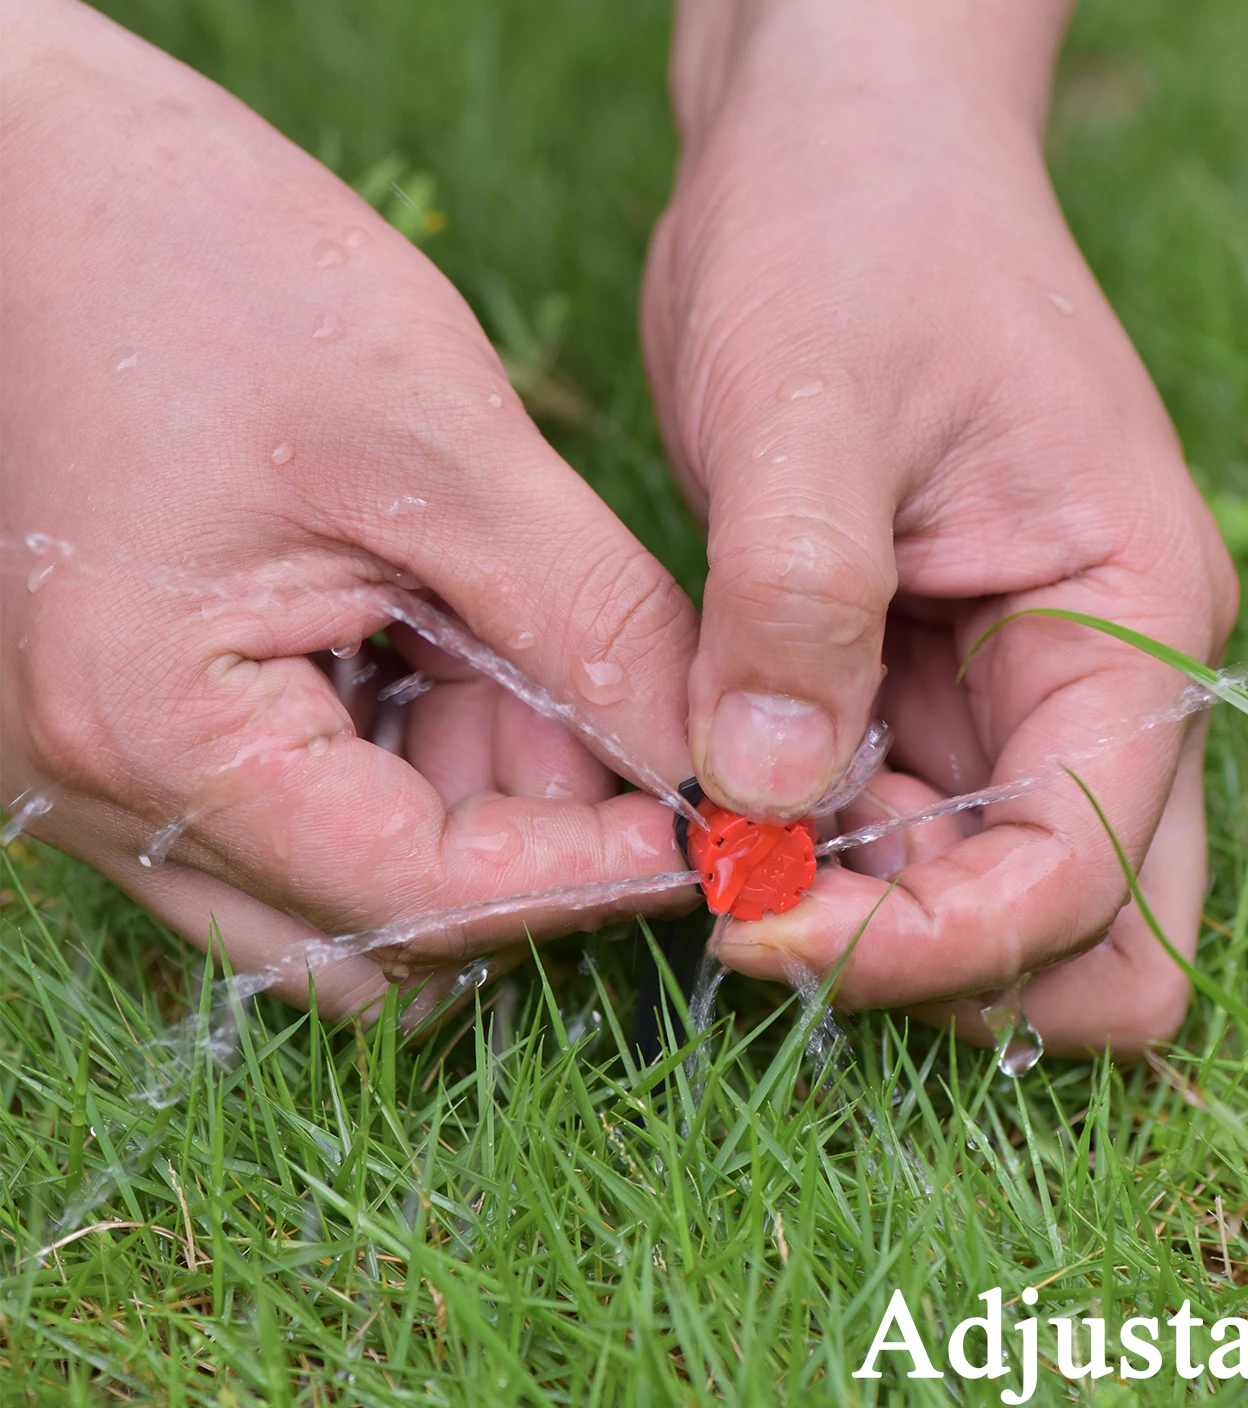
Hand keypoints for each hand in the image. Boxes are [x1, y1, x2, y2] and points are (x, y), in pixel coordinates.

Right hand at [1, 0, 698, 1017]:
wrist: (34, 177)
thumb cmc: (198, 270)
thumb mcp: (435, 446)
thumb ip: (587, 623)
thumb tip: (707, 758)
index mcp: (156, 734)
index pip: (415, 896)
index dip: (584, 880)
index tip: (709, 830)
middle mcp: (113, 792)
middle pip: (382, 918)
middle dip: (531, 840)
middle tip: (623, 711)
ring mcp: (120, 770)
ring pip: (354, 879)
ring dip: (479, 800)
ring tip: (525, 644)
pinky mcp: (151, 725)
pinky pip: (313, 804)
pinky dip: (419, 754)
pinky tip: (458, 640)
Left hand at [643, 0, 1237, 1050]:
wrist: (839, 152)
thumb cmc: (850, 234)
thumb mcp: (809, 403)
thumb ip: (797, 603)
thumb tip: (766, 801)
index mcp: (1130, 622)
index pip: (1082, 881)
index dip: (928, 945)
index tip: (756, 923)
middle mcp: (1097, 682)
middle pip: (1076, 939)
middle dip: (921, 957)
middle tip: (758, 891)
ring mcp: (1014, 693)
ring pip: (982, 903)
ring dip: (861, 912)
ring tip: (728, 825)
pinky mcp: (925, 686)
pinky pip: (897, 833)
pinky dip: (821, 850)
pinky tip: (727, 781)